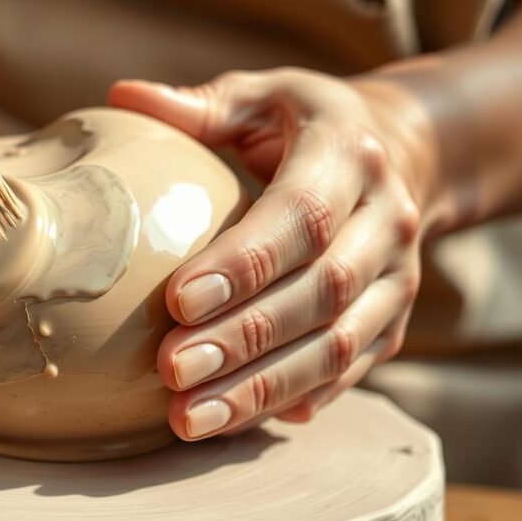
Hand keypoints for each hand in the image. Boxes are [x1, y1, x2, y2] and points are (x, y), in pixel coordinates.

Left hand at [110, 69, 428, 439]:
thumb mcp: (260, 97)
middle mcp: (385, 220)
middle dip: (243, 337)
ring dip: (262, 387)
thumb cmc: (303, 124)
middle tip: (171, 369)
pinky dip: (294, 400)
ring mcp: (396, 278)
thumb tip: (122, 98)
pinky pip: (349, 373)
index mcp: (347, 154)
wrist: (399, 157)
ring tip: (189, 416)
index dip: (242, 262)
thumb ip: (199, 107)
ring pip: (336, 346)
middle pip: (319, 292)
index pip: (299, 215)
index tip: (177, 299)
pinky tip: (237, 422)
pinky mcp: (391, 321)